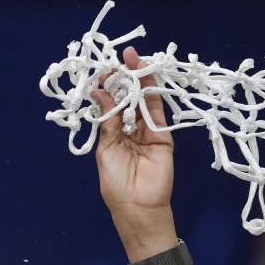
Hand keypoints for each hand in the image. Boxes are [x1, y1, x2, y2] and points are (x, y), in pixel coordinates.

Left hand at [90, 46, 177, 260]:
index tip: (104, 70)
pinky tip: (146, 78)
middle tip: (121, 57)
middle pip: (129, 98)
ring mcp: (148, 131)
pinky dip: (153, 94)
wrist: (139, 207)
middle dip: (125, 78)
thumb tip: (100, 93)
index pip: (112, 104)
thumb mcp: (106, 149)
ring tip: (134, 60)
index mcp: (113, 134)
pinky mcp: (164, 135)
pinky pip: (158, 112)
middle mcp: (130, 129)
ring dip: (140, 81)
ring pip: (145, 101)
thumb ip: (108, 121)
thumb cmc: (116, 184)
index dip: (109, 87)